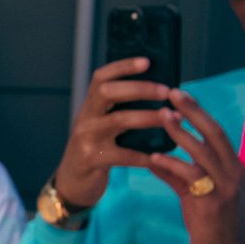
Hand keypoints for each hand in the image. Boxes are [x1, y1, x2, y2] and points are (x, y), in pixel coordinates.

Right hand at [50, 56, 173, 208]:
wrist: (72, 182)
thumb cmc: (97, 150)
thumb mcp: (101, 126)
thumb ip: (118, 111)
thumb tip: (159, 94)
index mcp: (90, 107)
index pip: (101, 77)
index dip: (122, 66)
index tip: (146, 61)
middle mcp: (85, 118)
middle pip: (107, 92)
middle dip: (139, 89)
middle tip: (166, 91)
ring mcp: (86, 138)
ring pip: (119, 120)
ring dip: (149, 117)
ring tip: (172, 118)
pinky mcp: (91, 160)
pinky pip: (123, 155)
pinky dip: (144, 156)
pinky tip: (161, 156)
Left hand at [142, 90, 244, 243]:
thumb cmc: (210, 223)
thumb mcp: (194, 194)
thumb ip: (176, 175)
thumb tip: (153, 157)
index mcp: (232, 166)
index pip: (216, 132)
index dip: (198, 112)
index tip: (179, 94)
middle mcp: (234, 172)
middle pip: (214, 133)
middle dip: (194, 111)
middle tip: (172, 92)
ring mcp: (226, 186)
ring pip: (203, 152)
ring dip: (181, 133)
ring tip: (162, 116)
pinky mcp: (213, 202)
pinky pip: (191, 177)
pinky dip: (173, 165)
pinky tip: (154, 157)